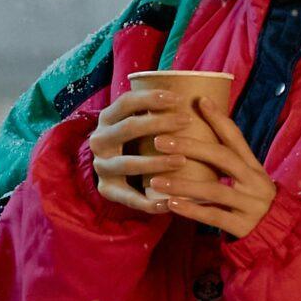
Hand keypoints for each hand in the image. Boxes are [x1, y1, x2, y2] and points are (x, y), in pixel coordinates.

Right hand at [86, 88, 192, 214]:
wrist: (111, 170)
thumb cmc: (137, 141)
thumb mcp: (137, 123)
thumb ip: (156, 112)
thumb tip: (200, 97)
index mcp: (107, 118)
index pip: (126, 102)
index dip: (150, 98)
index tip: (178, 98)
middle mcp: (99, 140)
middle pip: (127, 128)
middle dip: (158, 123)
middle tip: (186, 121)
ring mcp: (101, 166)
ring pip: (127, 163)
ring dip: (155, 162)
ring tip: (182, 160)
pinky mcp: (107, 189)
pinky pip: (128, 197)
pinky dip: (148, 202)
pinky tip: (168, 203)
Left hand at [151, 104, 278, 238]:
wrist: (276, 234)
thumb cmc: (251, 200)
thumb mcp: (246, 177)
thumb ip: (227, 159)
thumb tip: (198, 131)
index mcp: (254, 166)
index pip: (236, 137)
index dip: (219, 118)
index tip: (199, 100)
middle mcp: (255, 181)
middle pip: (223, 158)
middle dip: (191, 147)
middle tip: (160, 141)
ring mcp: (250, 204)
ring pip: (214, 190)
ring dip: (183, 185)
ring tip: (156, 180)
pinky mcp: (243, 226)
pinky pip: (214, 217)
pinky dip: (192, 210)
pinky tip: (171, 204)